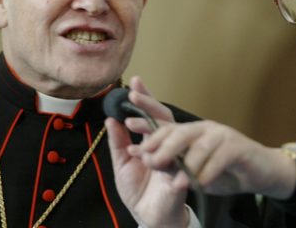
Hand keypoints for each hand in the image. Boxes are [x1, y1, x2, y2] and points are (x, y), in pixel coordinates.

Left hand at [105, 76, 188, 227]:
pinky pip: (178, 167)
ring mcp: (177, 160)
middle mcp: (168, 146)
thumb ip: (119, 142)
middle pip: (164, 119)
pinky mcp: (183, 179)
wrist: (152, 218)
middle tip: (134, 93)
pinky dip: (164, 162)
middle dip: (149, 105)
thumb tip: (111, 119)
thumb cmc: (140, 191)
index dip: (144, 99)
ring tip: (133, 132)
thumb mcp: (123, 164)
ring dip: (152, 135)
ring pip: (172, 139)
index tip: (134, 81)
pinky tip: (150, 160)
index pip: (151, 115)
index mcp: (154, 141)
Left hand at [129, 120, 295, 199]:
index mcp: (191, 132)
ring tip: (175, 182)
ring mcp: (222, 136)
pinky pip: (221, 158)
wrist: (260, 172)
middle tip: (149, 160)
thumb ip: (173, 163)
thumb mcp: (193, 169)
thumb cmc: (224, 169)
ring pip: (199, 145)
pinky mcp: (238, 148)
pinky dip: (209, 172)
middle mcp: (205, 129)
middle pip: (179, 131)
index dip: (147, 116)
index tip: (127, 118)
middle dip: (162, 144)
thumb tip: (144, 158)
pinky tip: (201, 184)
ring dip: (186, 164)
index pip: (165, 122)